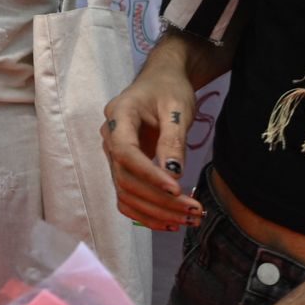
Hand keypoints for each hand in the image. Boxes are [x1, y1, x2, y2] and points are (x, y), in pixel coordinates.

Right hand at [103, 64, 202, 230]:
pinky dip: (146, 214)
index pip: (125, 152)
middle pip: (126, 179)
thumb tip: (174, 174)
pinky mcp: (122, 167)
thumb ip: (173, 138)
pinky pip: (127, 197)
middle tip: (194, 211)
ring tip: (189, 220)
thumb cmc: (169, 89)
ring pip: (125, 193)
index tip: (176, 189)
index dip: (148, 174)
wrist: (161, 82)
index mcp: (119, 116)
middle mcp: (109, 138)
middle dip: (159, 200)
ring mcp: (113, 155)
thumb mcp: (178, 107)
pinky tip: (171, 222)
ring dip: (155, 212)